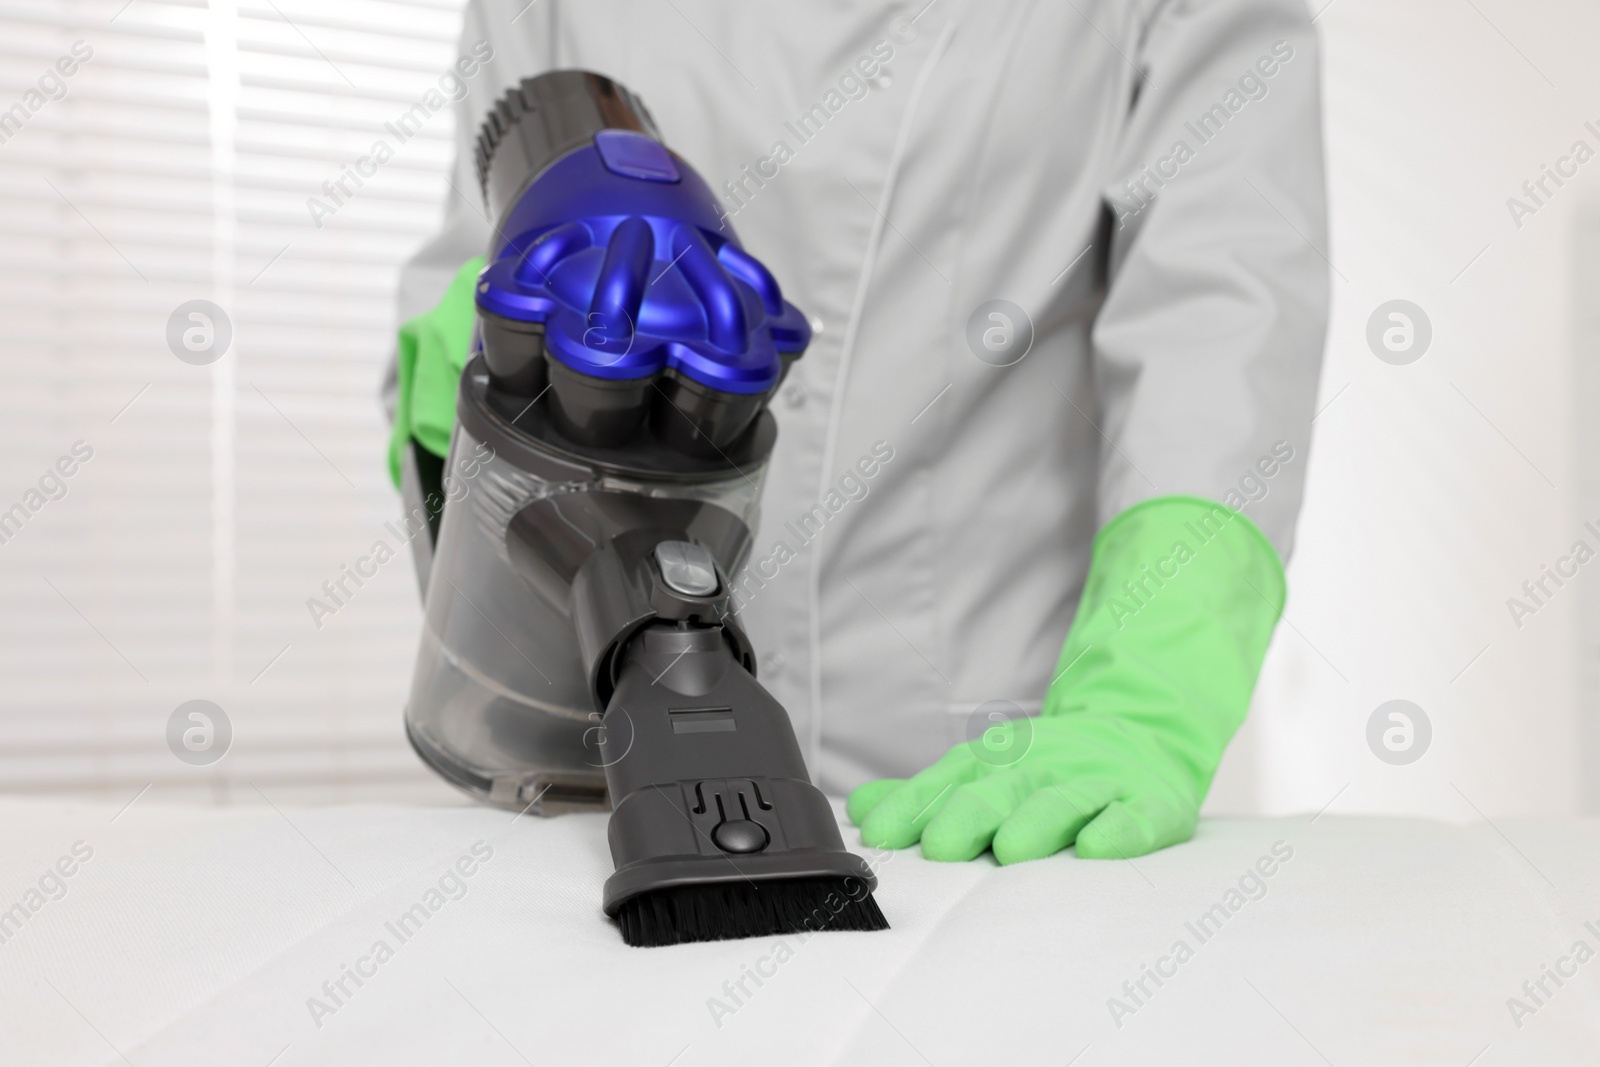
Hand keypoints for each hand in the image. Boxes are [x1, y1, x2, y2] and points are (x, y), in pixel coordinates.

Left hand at [848, 495, 1286, 863]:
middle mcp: (1044, 766)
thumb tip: (861, 809)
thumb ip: (926, 796)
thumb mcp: (987, 773)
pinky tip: (1098, 848)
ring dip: (1037, 822)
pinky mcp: (1152, 802)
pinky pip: (1137, 817)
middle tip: (941, 847)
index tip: (880, 833)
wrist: (1143, 734)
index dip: (914, 806)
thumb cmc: (1051, 771)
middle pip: (1002, 789)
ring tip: (1012, 849)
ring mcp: (1099, 782)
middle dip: (969, 815)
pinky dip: (1119, 831)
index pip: (950, 781)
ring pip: (1064, 801)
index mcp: (1000, 762)